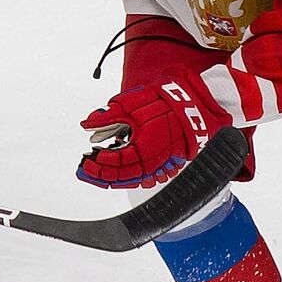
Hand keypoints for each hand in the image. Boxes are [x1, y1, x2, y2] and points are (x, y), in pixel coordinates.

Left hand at [78, 70, 230, 187]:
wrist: (195, 103)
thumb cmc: (167, 101)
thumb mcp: (132, 102)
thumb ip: (109, 116)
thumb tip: (88, 124)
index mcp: (144, 146)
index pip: (115, 162)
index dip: (98, 164)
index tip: (86, 161)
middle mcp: (154, 159)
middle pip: (122, 176)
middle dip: (102, 176)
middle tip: (86, 172)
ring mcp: (162, 164)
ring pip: (134, 180)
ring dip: (115, 180)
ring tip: (99, 175)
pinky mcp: (168, 163)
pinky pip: (145, 177)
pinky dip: (130, 178)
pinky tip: (119, 175)